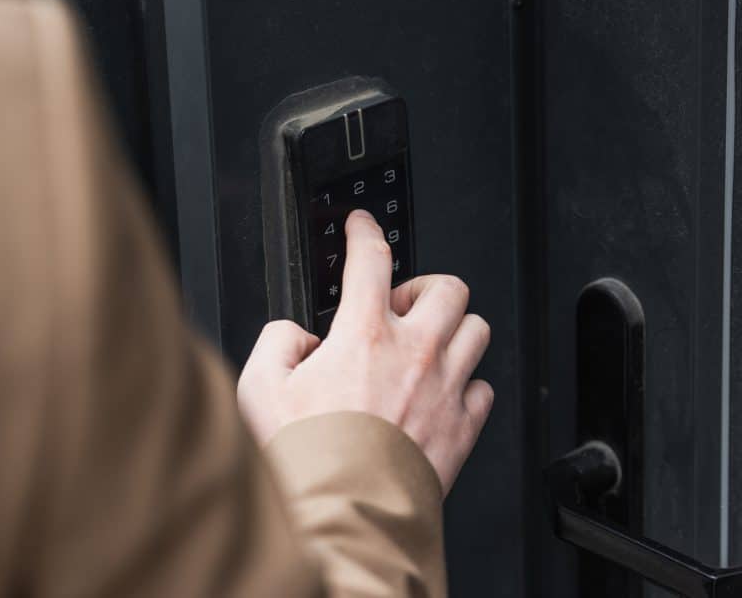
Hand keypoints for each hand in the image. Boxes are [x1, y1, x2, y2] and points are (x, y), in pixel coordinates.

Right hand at [238, 209, 492, 495]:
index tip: (362, 226)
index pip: (371, 257)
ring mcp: (445, 389)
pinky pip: (483, 388)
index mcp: (363, 335)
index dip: (365, 230)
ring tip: (426, 344)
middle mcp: (413, 353)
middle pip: (448, 288)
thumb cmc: (305, 459)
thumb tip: (297, 336)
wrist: (345, 517)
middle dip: (424, 287)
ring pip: (477, 330)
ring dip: (452, 329)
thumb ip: (277, 341)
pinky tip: (440, 394)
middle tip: (400, 305)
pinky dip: (465, 384)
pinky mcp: (462, 428)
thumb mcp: (258, 387)